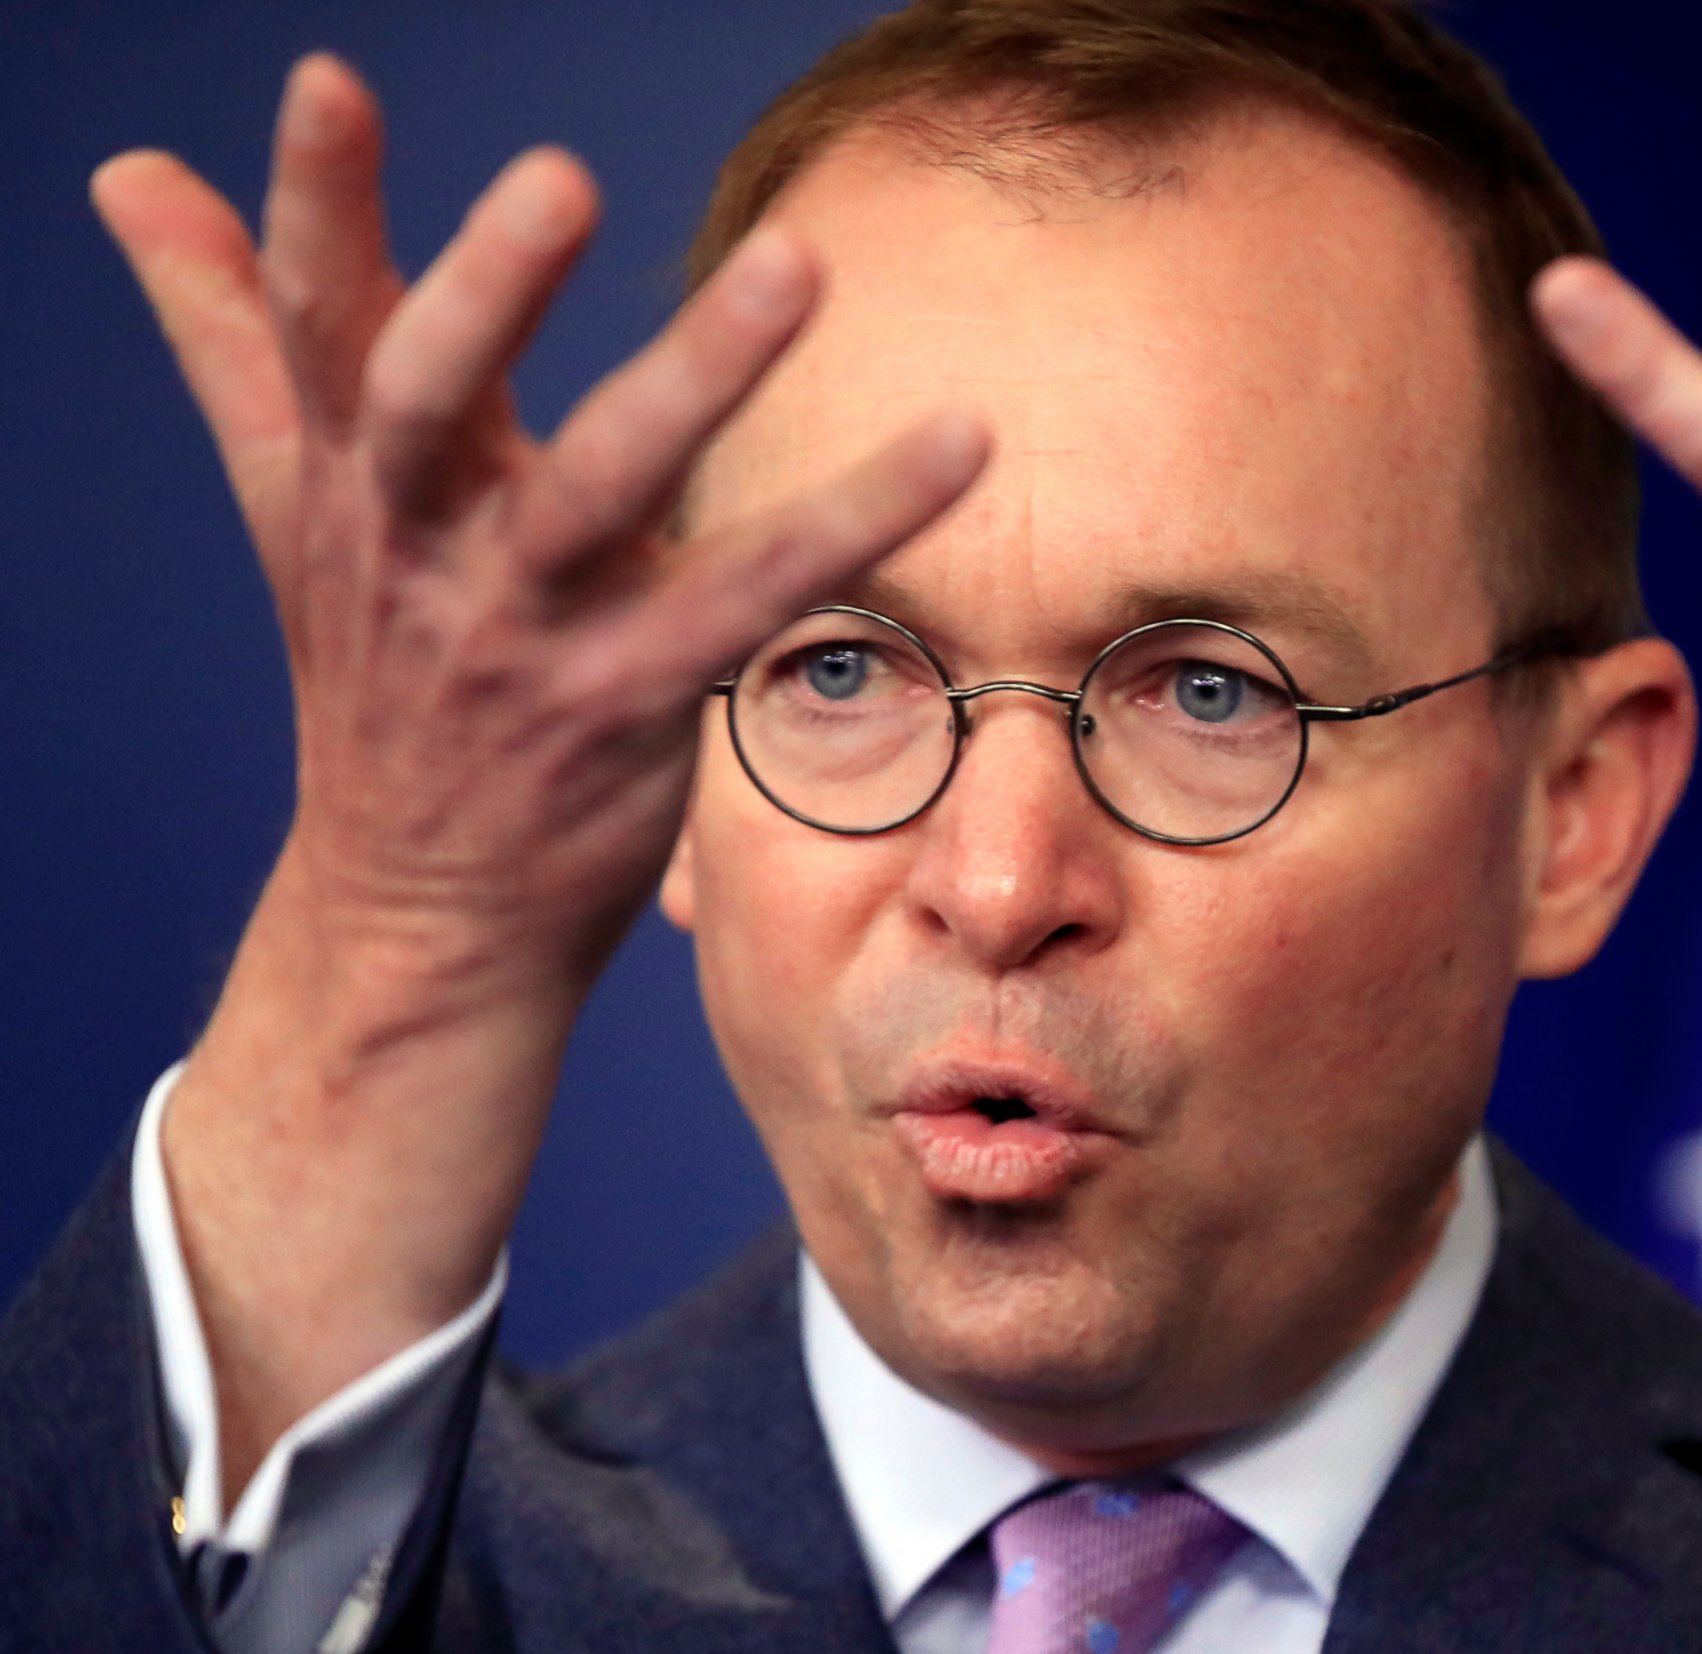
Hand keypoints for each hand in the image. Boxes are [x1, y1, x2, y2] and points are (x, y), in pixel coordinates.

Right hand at [97, 55, 985, 1486]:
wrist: (416, 914)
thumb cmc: (380, 676)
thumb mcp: (298, 506)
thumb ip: (237, 334)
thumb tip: (132, 172)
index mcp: (348, 485)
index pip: (314, 328)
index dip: (314, 206)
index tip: (331, 81)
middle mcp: (420, 552)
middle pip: (431, 406)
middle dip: (484, 293)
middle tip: (560, 177)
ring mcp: (523, 638)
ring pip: (604, 493)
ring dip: (697, 375)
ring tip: (796, 262)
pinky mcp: (631, 707)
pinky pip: (752, 599)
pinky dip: (856, 520)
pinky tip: (961, 442)